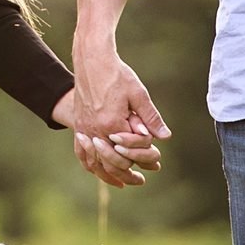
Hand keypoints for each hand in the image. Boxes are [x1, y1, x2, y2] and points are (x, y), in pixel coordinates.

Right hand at [65, 49, 170, 188]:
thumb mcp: (138, 94)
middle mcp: (96, 131)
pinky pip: (82, 152)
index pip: (130, 152)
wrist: (92, 61)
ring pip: (96, 162)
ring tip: (121, 182)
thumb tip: (165, 136)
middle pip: (112, 163)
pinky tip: (98, 170)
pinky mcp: (79, 126)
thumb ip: (151, 117)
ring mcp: (85, 129)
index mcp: (112, 124)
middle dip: (127, 174)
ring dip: (109, 175)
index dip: (144, 158)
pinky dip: (90, 164)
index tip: (155, 162)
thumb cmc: (117, 75)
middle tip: (140, 181)